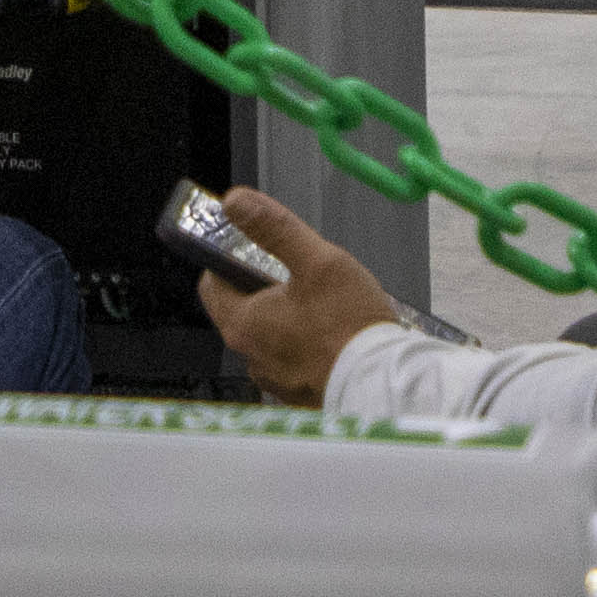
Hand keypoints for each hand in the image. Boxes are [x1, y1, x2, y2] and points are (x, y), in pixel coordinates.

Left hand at [196, 187, 406, 409]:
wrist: (384, 383)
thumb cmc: (351, 325)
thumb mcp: (317, 261)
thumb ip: (274, 228)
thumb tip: (235, 201)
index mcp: (243, 324)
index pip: (211, 285)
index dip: (227, 262)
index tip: (253, 251)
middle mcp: (251, 356)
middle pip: (241, 310)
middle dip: (265, 289)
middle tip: (300, 277)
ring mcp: (274, 379)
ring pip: (269, 336)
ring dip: (287, 319)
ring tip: (323, 306)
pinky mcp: (299, 394)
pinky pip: (292, 361)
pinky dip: (305, 345)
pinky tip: (334, 335)